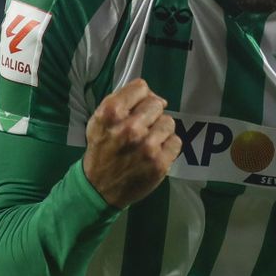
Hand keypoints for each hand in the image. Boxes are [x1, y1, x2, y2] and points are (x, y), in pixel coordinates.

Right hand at [82, 79, 180, 208]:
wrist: (99, 189)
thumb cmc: (102, 150)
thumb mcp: (99, 121)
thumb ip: (122, 102)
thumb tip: (155, 96)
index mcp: (111, 113)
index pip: (141, 87)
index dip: (140, 97)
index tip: (136, 109)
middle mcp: (130, 127)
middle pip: (157, 103)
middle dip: (150, 114)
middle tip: (141, 128)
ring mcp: (147, 146)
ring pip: (169, 122)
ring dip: (160, 131)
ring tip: (147, 142)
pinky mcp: (160, 162)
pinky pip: (176, 142)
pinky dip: (168, 147)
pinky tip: (155, 153)